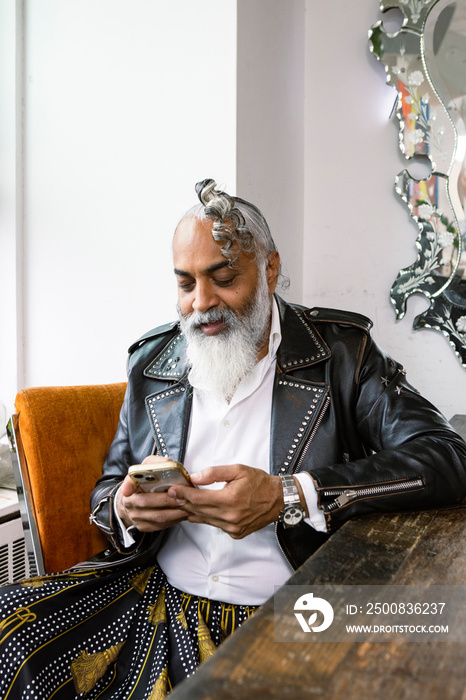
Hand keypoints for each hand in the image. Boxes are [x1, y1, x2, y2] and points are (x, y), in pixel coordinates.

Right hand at [116, 456, 188, 531]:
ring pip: (157, 516)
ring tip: (188, 507)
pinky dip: (173, 520)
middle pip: (147, 502)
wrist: (132, 502)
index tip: (128, 490)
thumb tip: (169, 463)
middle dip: (167, 501)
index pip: (128, 483)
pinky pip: (160, 525)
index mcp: (131, 484)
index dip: (128, 486)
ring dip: (174, 513)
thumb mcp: (147, 467)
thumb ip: (157, 463)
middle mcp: (130, 501)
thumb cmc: (143, 483)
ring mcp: (135, 516)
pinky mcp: (143, 526)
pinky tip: (182, 514)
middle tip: (182, 498)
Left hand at [166, 464, 285, 538]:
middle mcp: (230, 517)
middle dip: (184, 502)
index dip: (183, 494)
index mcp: (229, 500)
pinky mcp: (236, 533)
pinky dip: (206, 518)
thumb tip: (195, 477)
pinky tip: (200, 511)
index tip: (172, 490)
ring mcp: (233, 528)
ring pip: (205, 520)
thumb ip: (214, 473)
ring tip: (182, 503)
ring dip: (192, 511)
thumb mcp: (238, 470)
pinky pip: (215, 526)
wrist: (278, 500)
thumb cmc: (260, 483)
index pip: (198, 498)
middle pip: (198, 511)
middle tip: (172, 495)